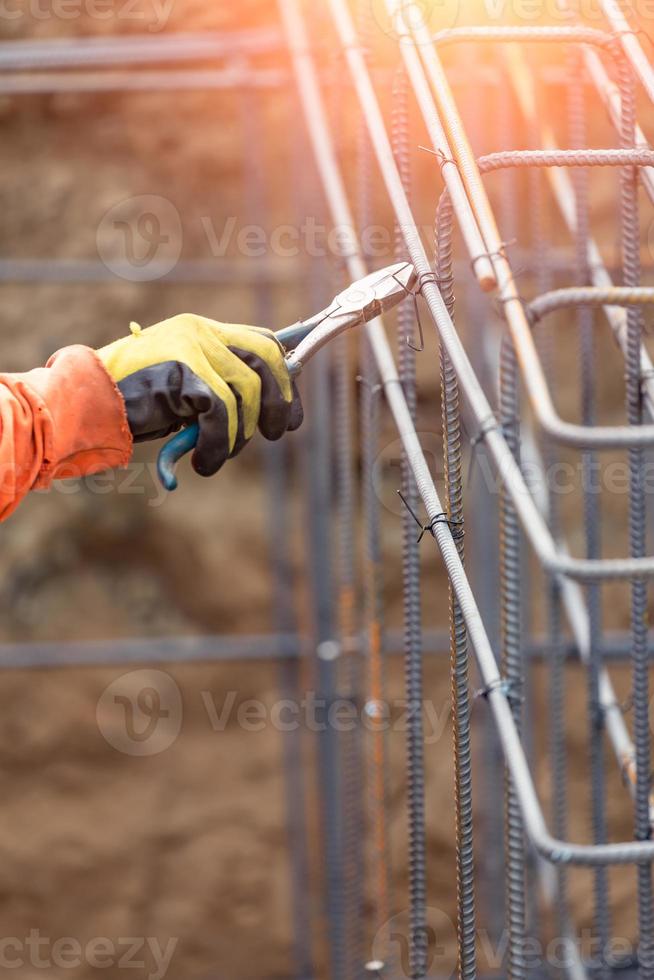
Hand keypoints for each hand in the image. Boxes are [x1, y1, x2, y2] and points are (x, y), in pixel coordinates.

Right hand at [98, 314, 302, 474]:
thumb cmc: (131, 404)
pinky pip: (222, 413)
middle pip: (267, 359)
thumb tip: (267, 409)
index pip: (264, 340)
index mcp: (201, 330)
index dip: (286, 376)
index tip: (292, 412)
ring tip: (218, 454)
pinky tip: (202, 462)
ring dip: (240, 434)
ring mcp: (192, 348)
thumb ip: (217, 387)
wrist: (84, 404)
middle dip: (280, 402)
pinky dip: (218, 444)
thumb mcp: (183, 391)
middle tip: (274, 434)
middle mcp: (200, 331)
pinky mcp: (183, 372)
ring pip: (247, 392)